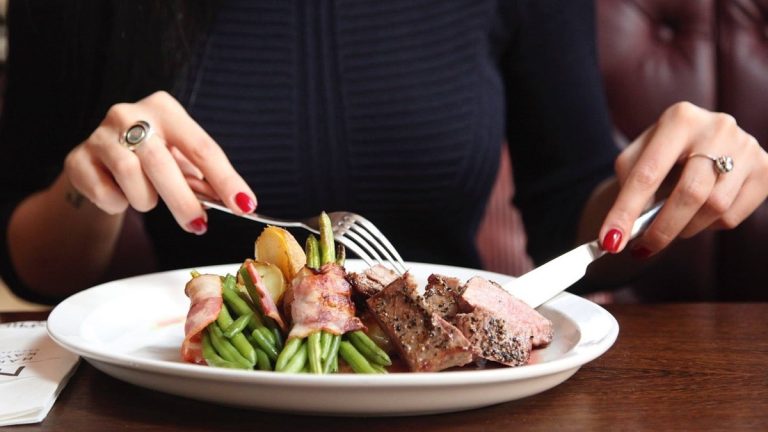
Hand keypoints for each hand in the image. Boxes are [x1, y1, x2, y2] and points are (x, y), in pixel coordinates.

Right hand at [64, 91, 255, 233]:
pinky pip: (104, 192)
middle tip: (198, 226)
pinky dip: (117, 203)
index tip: (245, 205)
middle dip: (183, 201)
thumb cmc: (152, 159)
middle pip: (162, 162)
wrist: (101, 161)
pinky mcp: (77, 158)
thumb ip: (206, 179)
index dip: (225, 179)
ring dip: (146, 199)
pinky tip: (120, 194)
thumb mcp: (181, 160)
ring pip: (131, 177)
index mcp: (165, 109)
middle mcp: (129, 114)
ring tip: (149, 199)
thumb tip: (240, 203)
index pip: (202, 147)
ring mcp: (99, 135)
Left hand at [600, 102, 767, 257]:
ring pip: (714, 208)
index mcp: (679, 118)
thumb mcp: (638, 157)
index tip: (609, 241)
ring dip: (685, 227)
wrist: (700, 143)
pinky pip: (732, 215)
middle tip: (642, 249)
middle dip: (661, 229)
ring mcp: (747, 147)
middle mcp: (718, 127)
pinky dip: (709, 225)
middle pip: (689, 193)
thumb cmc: (662, 153)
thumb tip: (622, 230)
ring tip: (672, 224)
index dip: (626, 211)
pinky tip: (699, 212)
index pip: (647, 174)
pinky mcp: (765, 169)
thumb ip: (629, 185)